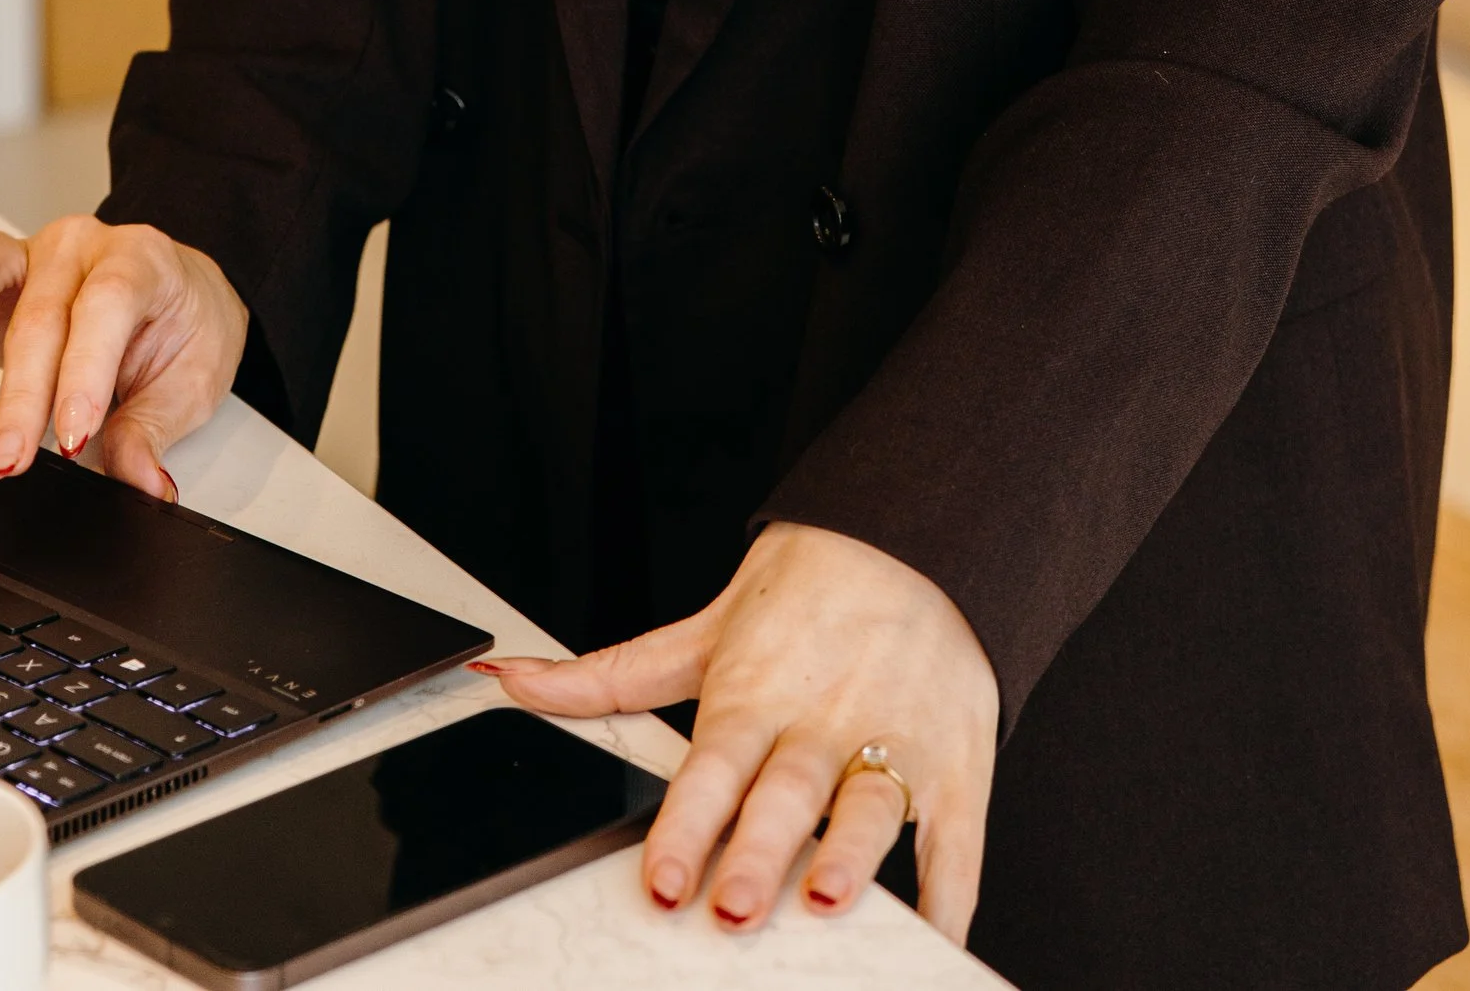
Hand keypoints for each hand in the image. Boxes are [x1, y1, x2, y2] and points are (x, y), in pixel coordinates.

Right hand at [0, 216, 248, 498]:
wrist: (175, 292)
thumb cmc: (182, 324)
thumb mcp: (192, 380)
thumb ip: (154, 429)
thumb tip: (139, 482)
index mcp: (142, 261)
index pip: (107, 303)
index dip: (85, 370)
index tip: (71, 436)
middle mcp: (80, 247)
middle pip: (39, 310)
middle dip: (20, 393)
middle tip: (8, 459)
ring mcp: (28, 251)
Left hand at [483, 520, 996, 941]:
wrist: (914, 531)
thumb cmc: (805, 591)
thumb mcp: (704, 631)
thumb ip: (610, 676)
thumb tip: (511, 683)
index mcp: (757, 692)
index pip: (713, 765)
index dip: (686, 826)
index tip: (661, 881)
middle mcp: (823, 719)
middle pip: (786, 791)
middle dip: (761, 850)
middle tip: (735, 907)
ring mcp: (896, 740)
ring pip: (870, 805)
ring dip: (851, 855)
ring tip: (831, 898)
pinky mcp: (957, 761)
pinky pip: (957, 836)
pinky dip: (952, 893)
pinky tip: (940, 939)